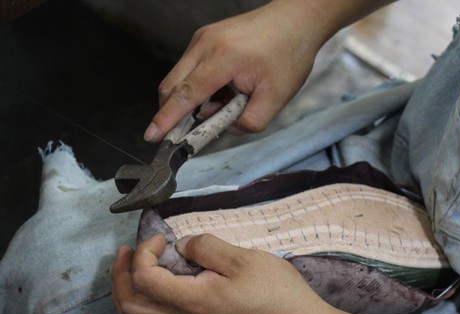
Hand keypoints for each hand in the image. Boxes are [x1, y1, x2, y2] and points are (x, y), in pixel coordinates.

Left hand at [111, 234, 327, 313]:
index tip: (162, 238)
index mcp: (193, 300)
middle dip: (120, 274)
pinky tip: (136, 313)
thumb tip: (182, 245)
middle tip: (128, 250)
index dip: (144, 252)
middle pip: (130, 304)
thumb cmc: (275, 292)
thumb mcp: (243, 258)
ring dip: (123, 298)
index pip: (144, 278)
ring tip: (126, 275)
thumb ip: (206, 246)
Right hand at [143, 1, 324, 141]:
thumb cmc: (289, 53)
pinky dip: (200, 88)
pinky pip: (191, 68)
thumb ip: (249, 121)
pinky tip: (224, 92)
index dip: (167, 118)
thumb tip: (227, 129)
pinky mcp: (205, 38)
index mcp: (223, 58)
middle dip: (173, 113)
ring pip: (180, 78)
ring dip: (193, 101)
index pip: (186, 94)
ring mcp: (202, 38)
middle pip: (172, 86)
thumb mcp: (277, 97)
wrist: (295, 20)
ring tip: (226, 105)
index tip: (152, 135)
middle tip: (187, 134)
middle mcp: (205, 44)